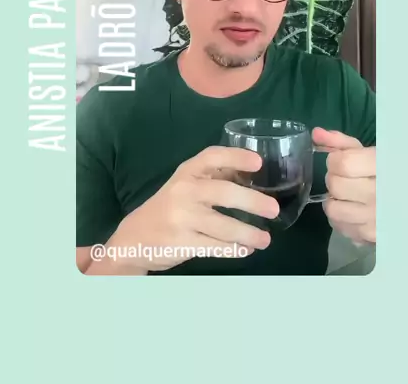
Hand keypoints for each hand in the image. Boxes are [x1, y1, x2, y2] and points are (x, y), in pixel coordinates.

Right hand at [109, 145, 278, 271]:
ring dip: (249, 234)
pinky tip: (245, 250)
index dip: (236, 156)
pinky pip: (215, 247)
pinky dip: (233, 250)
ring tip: (265, 239)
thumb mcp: (185, 184)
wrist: (133, 238)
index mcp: (187, 172)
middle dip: (252, 201)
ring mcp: (181, 218)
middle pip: (224, 193)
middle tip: (273, 209)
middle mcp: (184, 191)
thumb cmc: (168, 207)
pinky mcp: (181, 243)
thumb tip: (253, 175)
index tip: (259, 163)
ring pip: (223, 226)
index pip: (212, 156)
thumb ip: (213, 178)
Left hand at [313, 128, 375, 244]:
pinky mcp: (375, 237)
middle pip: (336, 186)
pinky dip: (342, 219)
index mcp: (385, 167)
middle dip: (334, 179)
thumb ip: (343, 143)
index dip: (335, 160)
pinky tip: (354, 211)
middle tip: (346, 179)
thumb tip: (316, 134)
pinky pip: (342, 228)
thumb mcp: (371, 152)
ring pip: (333, 209)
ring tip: (347, 196)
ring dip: (334, 201)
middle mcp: (382, 194)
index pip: (343, 164)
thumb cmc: (393, 172)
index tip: (341, 161)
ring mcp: (378, 219)